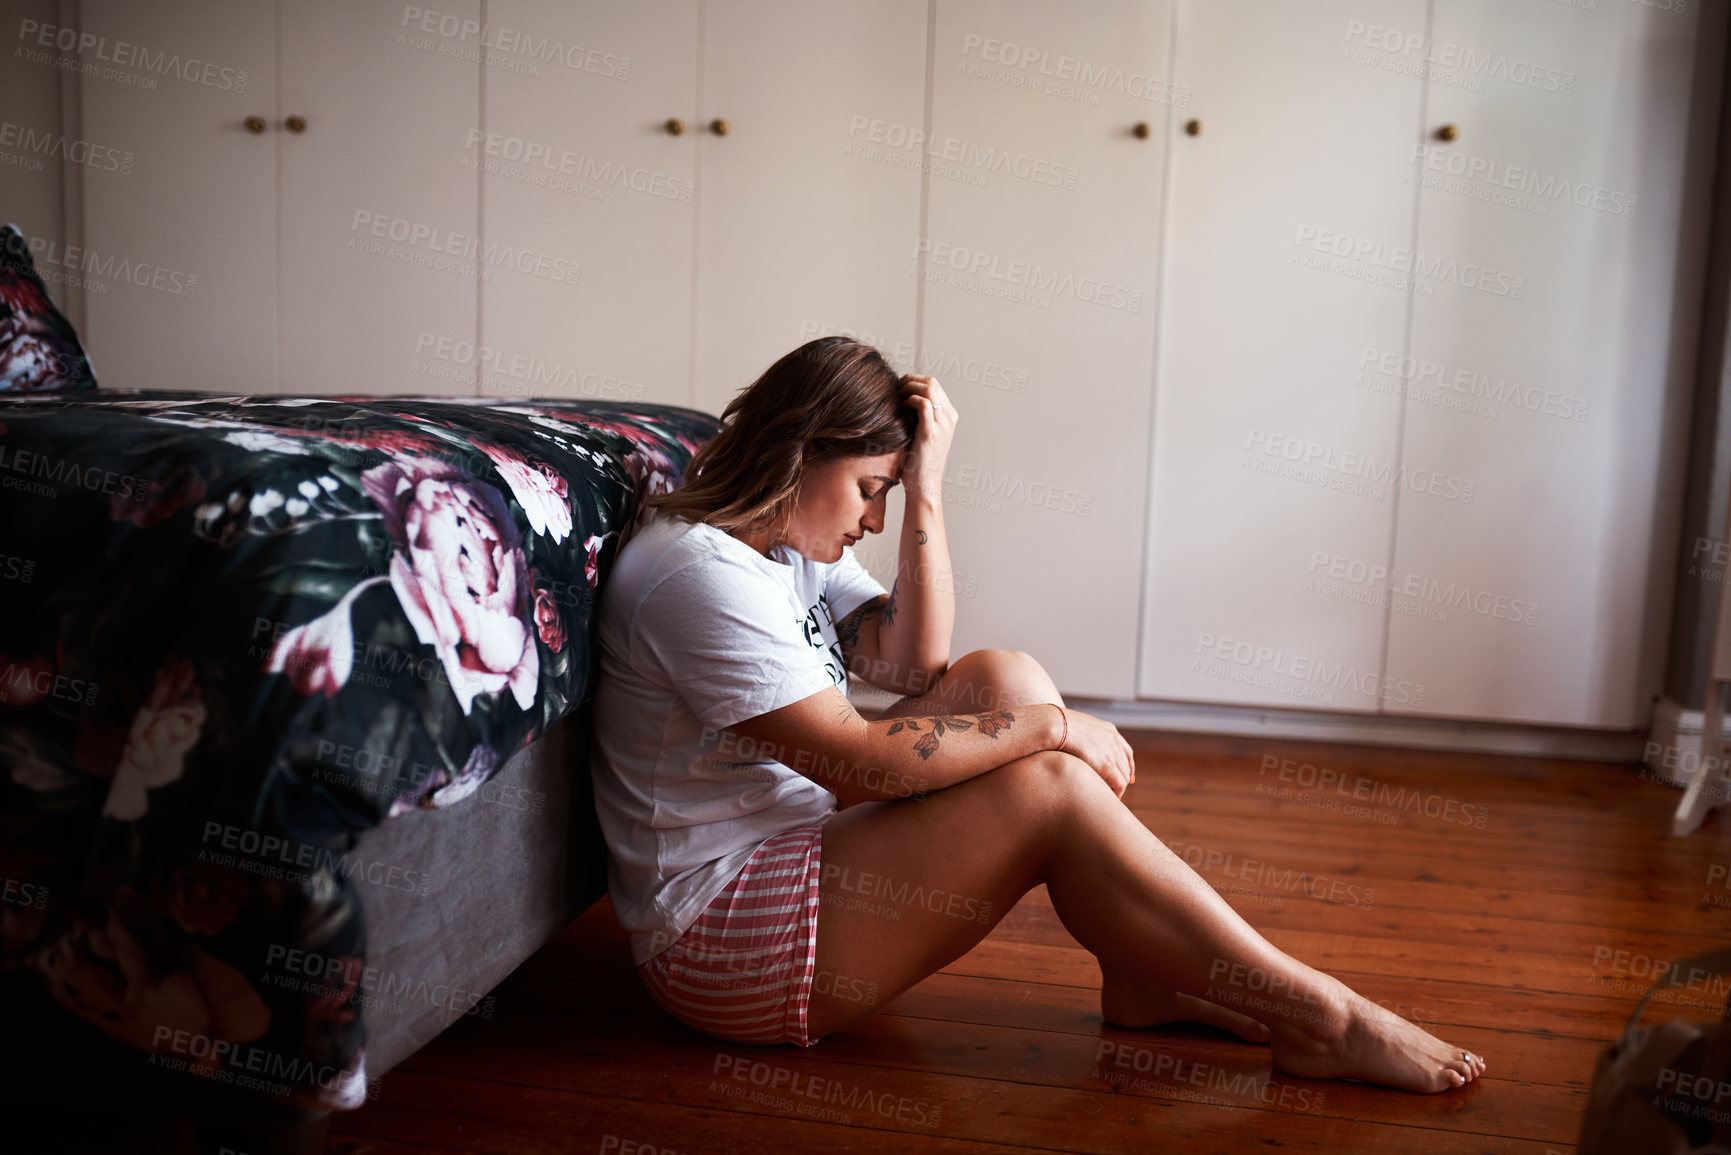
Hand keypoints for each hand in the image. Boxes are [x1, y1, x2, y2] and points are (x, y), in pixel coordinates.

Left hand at [898, 374, 954, 502]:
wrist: (923, 486)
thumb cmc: (918, 463)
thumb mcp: (921, 434)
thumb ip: (917, 417)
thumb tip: (899, 400)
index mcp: (948, 416)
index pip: (934, 385)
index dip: (914, 381)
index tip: (898, 386)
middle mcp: (949, 418)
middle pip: (932, 382)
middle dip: (910, 380)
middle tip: (894, 388)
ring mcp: (942, 425)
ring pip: (929, 388)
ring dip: (909, 387)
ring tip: (896, 396)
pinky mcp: (931, 433)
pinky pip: (924, 404)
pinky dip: (910, 400)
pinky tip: (900, 407)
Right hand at [1057, 706, 1136, 798]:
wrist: (1057, 725)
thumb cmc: (1058, 727)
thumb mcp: (1077, 727)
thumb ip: (1082, 736)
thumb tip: (1074, 742)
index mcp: (1109, 730)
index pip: (1126, 751)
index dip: (1128, 766)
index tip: (1129, 778)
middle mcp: (1115, 741)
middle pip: (1126, 765)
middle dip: (1124, 778)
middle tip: (1117, 791)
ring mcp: (1113, 752)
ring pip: (1124, 776)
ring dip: (1119, 787)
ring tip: (1111, 797)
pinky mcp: (1107, 764)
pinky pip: (1119, 784)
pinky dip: (1117, 793)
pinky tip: (1111, 798)